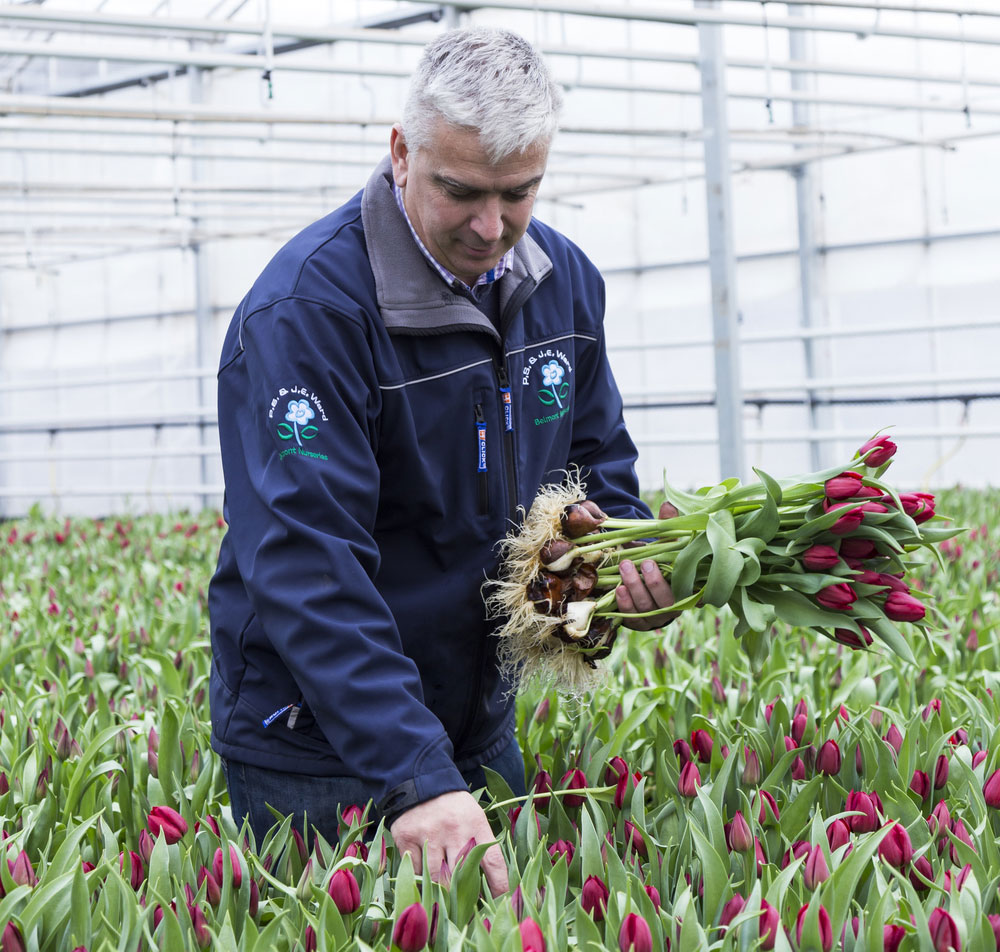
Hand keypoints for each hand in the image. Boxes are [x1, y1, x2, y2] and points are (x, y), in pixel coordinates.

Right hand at [389, 790, 508, 895]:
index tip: (501, 902)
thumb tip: (490, 886)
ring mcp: (429, 833)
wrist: (421, 783)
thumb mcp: (474, 818)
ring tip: (445, 901)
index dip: (500, 886)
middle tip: (468, 910)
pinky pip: (416, 870)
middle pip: (462, 875)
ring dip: (442, 891)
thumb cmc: (454, 808)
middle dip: (465, 896)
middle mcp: (453, 829)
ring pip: (436, 877)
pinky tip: (425, 877)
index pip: (493, 861)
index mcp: (476, 824)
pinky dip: (421, 878)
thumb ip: (481, 846)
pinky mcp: (407, 838)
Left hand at [615, 501, 678, 630]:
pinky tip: (619, 589)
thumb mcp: (667, 544)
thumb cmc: (660, 560)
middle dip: (653, 583)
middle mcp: (673, 608)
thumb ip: (669, 527)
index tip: (662, 564)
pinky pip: (632, 618)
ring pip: (647, 610)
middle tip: (642, 563)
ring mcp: (655, 619)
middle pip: (665, 602)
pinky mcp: (638, 623)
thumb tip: (668, 505)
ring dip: (635, 589)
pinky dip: (625, 604)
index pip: (689, 593)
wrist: (642, 577)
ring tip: (625, 568)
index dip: (680, 583)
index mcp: (687, 591)